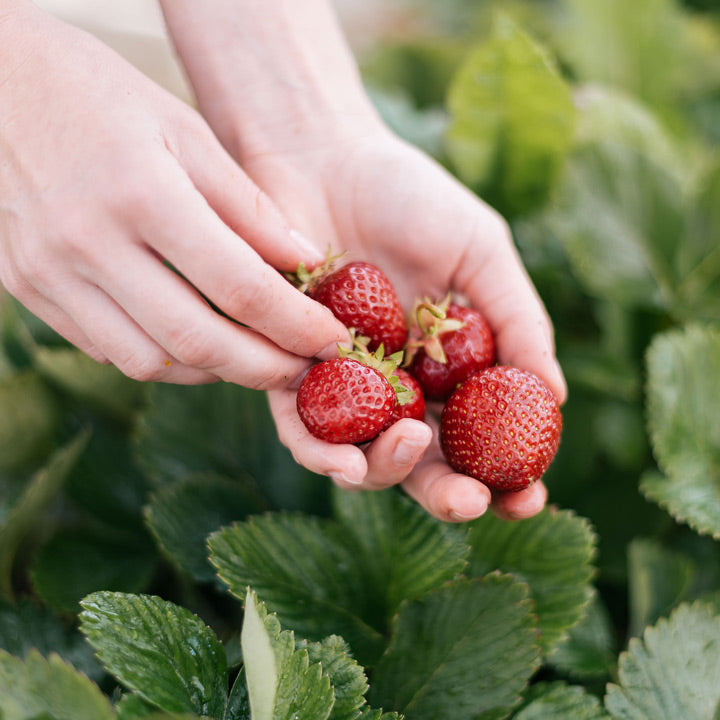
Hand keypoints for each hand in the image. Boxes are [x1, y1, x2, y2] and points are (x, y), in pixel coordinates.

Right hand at [0, 5, 347, 387]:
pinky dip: (161, 357)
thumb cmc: (101, 95)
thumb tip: (308, 263)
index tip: (333, 339)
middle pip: (196, 343)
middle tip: (303, 370)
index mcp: (142, 194)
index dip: (296, 324)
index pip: (239, 288)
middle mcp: (89, 244)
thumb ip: (249, 206)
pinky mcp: (27, 288)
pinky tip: (191, 339)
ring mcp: (49, 273)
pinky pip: (107, 349)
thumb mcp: (187, 131)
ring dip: (213, 372)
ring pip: (149, 362)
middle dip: (264, 369)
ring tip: (252, 356)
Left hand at [245, 125, 566, 521]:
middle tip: (468, 503)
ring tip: (407, 449)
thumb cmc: (411, 198)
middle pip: (420, 462)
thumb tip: (553, 399)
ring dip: (385, 473)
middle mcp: (394, 386)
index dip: (505, 477)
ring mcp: (341, 384)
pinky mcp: (284, 368)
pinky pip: (299, 426)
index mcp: (445, 368)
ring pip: (359, 457)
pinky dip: (320, 450)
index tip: (529, 497)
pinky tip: (344, 458)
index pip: (478, 439)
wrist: (325, 157)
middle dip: (446, 495)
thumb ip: (517, 321)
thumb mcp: (481, 253)